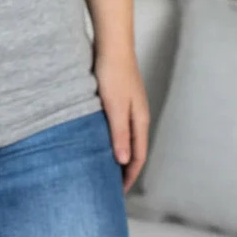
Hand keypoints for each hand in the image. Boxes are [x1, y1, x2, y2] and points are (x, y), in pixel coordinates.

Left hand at [93, 49, 149, 194]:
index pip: (138, 156)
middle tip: (110, 185)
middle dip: (124, 168)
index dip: (129, 176)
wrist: (112, 43)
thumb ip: (119, 134)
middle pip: (134, 148)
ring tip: (103, 166)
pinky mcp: (119, 97)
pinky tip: (97, 138)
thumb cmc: (112, 73)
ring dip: (117, 153)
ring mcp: (129, 105)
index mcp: (139, 120)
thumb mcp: (114, 107)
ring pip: (125, 136)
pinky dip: (111, 137)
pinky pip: (117, 124)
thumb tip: (124, 161)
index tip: (117, 193)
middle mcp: (137, 115)